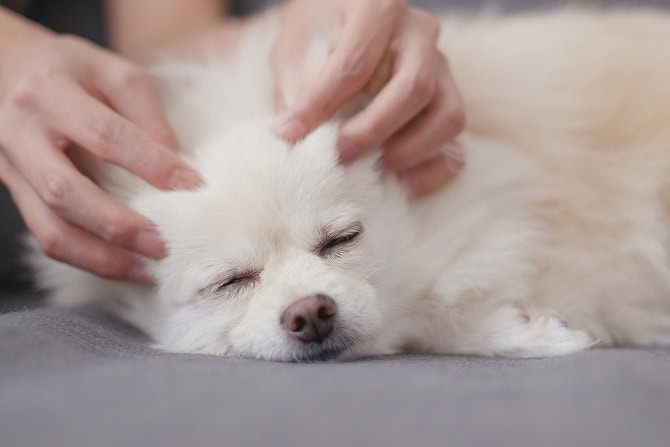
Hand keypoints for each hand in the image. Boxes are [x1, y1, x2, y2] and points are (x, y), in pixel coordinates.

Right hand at [0, 20, 201, 282]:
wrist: (1, 69)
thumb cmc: (67, 67)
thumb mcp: (110, 70)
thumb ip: (145, 112)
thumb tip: (177, 164)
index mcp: (49, 92)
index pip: (104, 135)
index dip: (150, 163)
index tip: (191, 184)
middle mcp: (21, 134)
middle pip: (66, 192)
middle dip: (118, 225)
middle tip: (163, 245)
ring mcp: (12, 169)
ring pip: (49, 228)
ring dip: (101, 258)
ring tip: (146, 272)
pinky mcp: (16, 192)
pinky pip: (46, 236)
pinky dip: (86, 258)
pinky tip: (122, 265)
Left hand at [271, 0, 465, 196]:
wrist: (347, 19)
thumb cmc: (319, 31)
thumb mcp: (296, 44)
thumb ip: (294, 84)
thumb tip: (292, 136)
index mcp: (379, 9)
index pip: (354, 64)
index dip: (320, 105)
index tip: (290, 134)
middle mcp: (420, 33)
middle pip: (414, 88)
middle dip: (373, 130)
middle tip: (338, 155)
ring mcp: (442, 66)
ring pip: (448, 116)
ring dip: (409, 151)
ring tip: (371, 170)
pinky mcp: (450, 97)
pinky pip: (457, 142)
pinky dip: (433, 170)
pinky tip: (400, 185)